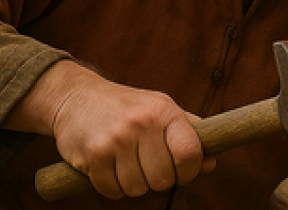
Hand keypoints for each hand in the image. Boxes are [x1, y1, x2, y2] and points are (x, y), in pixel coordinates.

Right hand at [4, 61, 214, 198]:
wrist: (76, 97)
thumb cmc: (127, 106)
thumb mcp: (161, 108)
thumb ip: (189, 133)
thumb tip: (210, 162)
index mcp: (164, 111)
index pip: (190, 153)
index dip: (190, 171)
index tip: (182, 171)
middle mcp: (141, 123)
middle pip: (163, 179)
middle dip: (158, 180)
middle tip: (147, 165)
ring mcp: (115, 139)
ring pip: (137, 188)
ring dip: (133, 184)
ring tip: (126, 163)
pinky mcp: (93, 154)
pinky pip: (112, 191)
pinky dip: (112, 187)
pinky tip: (109, 167)